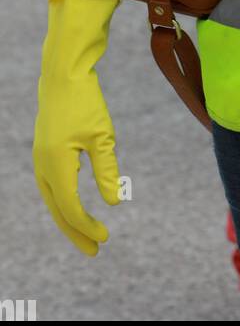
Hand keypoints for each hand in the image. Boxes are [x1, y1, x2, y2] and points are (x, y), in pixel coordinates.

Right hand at [33, 0, 121, 255]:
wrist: (63, 75)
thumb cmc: (86, 103)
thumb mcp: (102, 137)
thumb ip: (106, 170)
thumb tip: (113, 202)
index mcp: (55, 165)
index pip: (71, 208)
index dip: (87, 226)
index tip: (105, 238)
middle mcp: (42, 167)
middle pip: (59, 210)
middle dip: (76, 232)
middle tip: (95, 251)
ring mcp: (40, 160)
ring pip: (53, 200)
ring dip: (69, 219)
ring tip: (86, 234)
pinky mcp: (44, 152)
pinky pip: (52, 186)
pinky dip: (63, 201)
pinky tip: (75, 206)